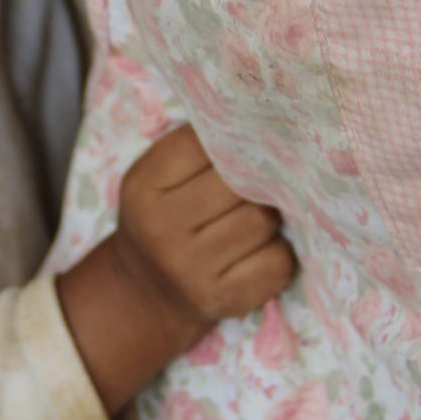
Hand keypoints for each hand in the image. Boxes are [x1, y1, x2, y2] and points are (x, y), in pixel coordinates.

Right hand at [58, 125, 293, 414]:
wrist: (144, 295)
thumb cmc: (162, 221)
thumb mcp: (154, 180)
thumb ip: (192, 150)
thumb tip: (259, 120)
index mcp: (142, 188)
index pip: (201, 142)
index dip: (233, 136)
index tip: (246, 139)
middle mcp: (161, 229)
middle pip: (240, 182)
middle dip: (256, 178)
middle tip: (258, 181)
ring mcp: (191, 269)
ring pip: (263, 220)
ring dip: (269, 217)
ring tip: (252, 220)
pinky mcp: (223, 299)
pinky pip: (278, 260)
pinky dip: (277, 252)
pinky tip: (257, 252)